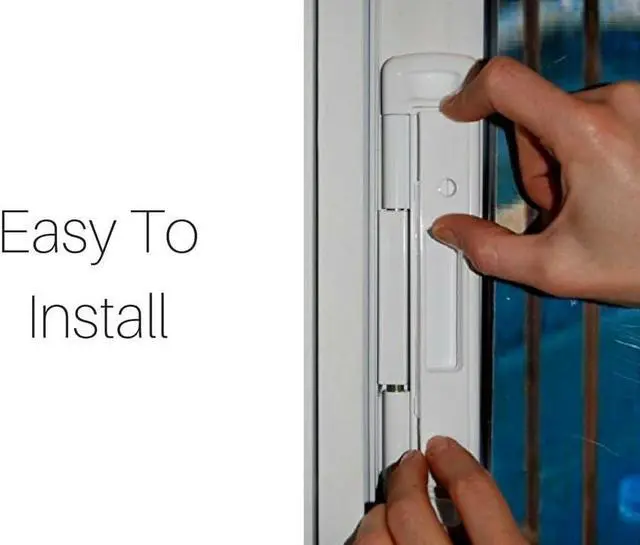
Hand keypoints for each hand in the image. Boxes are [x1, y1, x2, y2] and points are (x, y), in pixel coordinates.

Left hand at [352, 436, 525, 544]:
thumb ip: (505, 531)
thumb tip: (498, 507)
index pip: (475, 494)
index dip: (454, 460)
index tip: (443, 448)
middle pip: (410, 509)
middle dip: (406, 477)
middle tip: (411, 464)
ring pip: (374, 532)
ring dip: (379, 513)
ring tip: (388, 508)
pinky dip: (367, 539)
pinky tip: (378, 537)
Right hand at [431, 56, 639, 305]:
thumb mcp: (556, 267)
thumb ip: (490, 250)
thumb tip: (451, 230)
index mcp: (589, 134)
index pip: (506, 84)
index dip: (471, 96)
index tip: (457, 110)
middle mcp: (617, 105)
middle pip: (532, 119)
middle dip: (532, 166)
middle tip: (560, 209)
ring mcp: (637, 105)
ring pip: (559, 121)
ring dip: (559, 161)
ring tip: (589, 202)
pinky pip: (591, 119)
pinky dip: (584, 153)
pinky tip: (606, 188)